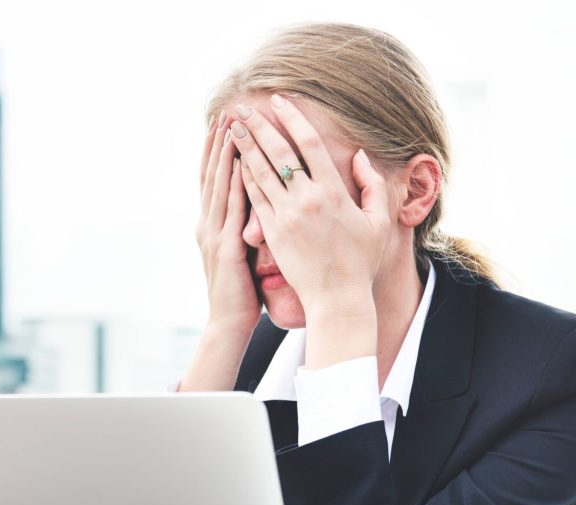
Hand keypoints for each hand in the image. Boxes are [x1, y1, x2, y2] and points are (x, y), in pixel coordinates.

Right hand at [196, 111, 260, 333]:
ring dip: (225, 154)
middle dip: (218, 144)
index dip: (217, 153)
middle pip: (212, 176)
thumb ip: (243, 229)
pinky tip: (242, 162)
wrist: (228, 323)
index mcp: (212, 226)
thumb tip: (254, 210)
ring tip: (231, 125)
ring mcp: (214, 236)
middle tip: (225, 112)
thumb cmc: (240, 292)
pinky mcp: (226, 249)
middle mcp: (208, 225)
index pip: (214, 182)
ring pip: (219, 186)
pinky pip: (233, 209)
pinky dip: (236, 183)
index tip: (225, 125)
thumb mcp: (239, 255)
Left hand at [230, 96, 390, 320]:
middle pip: (278, 152)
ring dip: (245, 148)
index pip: (309, 143)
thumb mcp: (378, 220)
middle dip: (259, 126)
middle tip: (243, 108)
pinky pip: (255, 199)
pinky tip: (235, 163)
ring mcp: (286, 217)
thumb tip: (359, 155)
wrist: (336, 298)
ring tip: (232, 128)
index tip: (278, 101)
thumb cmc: (360, 261)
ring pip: (261, 173)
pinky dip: (244, 178)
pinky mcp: (272, 234)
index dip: (292, 118)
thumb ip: (372, 184)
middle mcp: (307, 200)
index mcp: (333, 191)